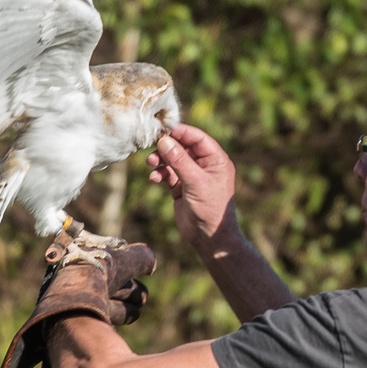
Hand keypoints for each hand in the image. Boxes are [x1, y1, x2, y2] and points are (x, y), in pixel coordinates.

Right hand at [146, 123, 238, 248]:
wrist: (209, 237)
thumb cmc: (210, 209)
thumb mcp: (196, 182)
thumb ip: (180, 160)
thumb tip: (164, 140)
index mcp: (216, 160)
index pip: (197, 138)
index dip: (180, 132)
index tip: (162, 130)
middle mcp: (205, 165)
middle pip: (182, 147)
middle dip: (167, 147)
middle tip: (152, 147)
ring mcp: (192, 176)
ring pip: (173, 160)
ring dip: (161, 160)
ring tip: (150, 164)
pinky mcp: (182, 187)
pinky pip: (168, 174)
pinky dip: (160, 174)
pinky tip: (154, 179)